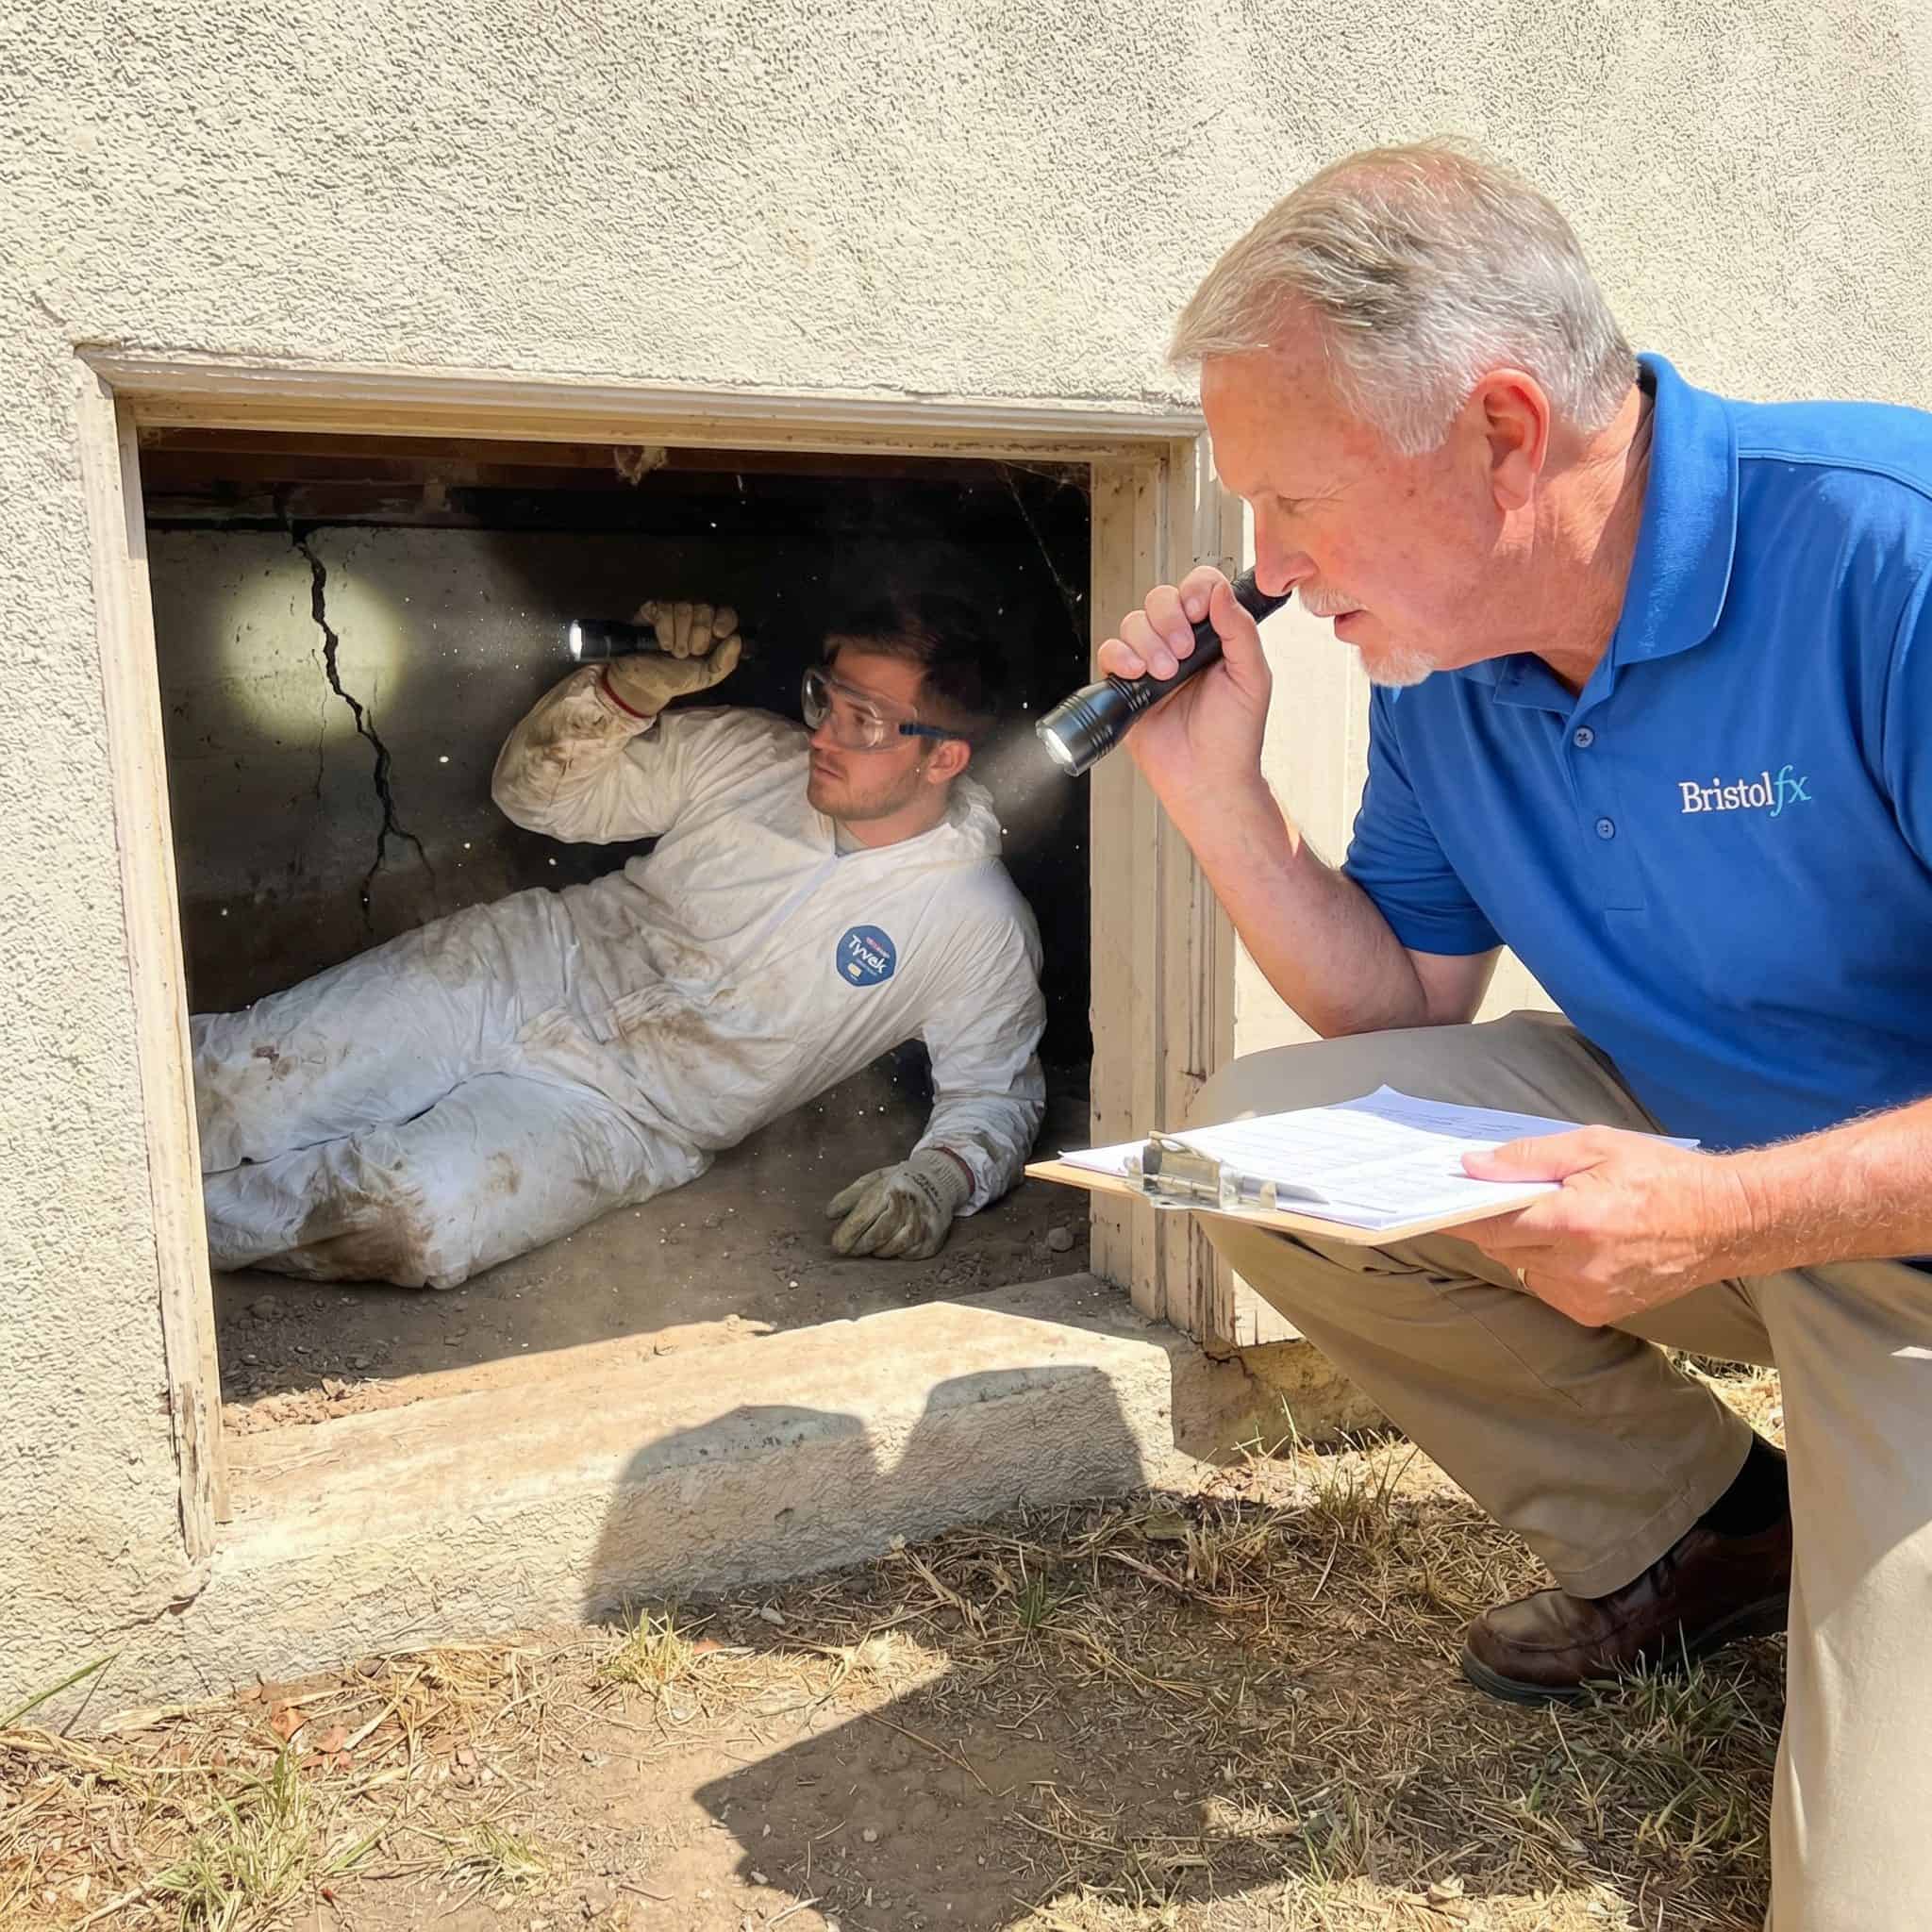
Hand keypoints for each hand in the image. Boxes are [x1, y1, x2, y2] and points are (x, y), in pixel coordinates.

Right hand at [601, 599, 741, 714]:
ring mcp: (673, 611)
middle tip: (689, 653)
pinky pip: (664, 608)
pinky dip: (664, 630)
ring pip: (684, 608)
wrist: (646, 684)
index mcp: (711, 630)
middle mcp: (694, 617)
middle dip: (698, 636)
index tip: (718, 633)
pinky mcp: (652, 610)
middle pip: (705, 609)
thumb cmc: (677, 678)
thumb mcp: (707, 676)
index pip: (725, 613)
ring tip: (673, 652)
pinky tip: (661, 644)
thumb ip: (726, 662)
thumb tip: (736, 639)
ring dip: (680, 636)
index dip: (724, 620)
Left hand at [824, 1149, 970, 1259]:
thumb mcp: (872, 1180)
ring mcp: (923, 1223)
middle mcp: (909, 1205)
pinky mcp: (932, 1238)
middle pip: (877, 1235)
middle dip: (859, 1246)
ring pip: (893, 1248)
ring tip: (871, 1245)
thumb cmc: (898, 1182)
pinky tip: (891, 1244)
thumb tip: (829, 1214)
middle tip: (850, 1249)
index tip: (837, 1244)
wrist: (939, 1180)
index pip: (863, 1217)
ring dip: (878, 1250)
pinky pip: (909, 1254)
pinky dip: (897, 1253)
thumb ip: (849, 1197)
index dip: (847, 1234)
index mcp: (890, 1189)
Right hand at [1096, 567, 1272, 804]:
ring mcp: (1152, 663)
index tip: (1199, 610)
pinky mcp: (1127, 685)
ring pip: (1134, 623)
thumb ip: (1240, 630)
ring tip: (1165, 674)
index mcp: (1215, 637)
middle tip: (1183, 651)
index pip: (1199, 588)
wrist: (1207, 778)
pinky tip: (1138, 674)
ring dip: (1148, 643)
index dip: (1194, 590)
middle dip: (1169, 620)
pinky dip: (1120, 657)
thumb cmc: (1234, 736)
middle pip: (1160, 599)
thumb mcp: (1252, 677)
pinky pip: (1111, 652)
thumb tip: (1222, 592)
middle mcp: (1182, 645)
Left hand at [1458, 1127, 1746, 1326]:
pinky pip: (1547, 1287)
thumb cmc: (1659, 1175)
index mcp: (1573, 1222)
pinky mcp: (1597, 1312)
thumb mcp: (1593, 1146)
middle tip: (1505, 1194)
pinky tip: (1579, 1243)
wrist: (1724, 1222)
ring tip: (1560, 1216)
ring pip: (1521, 1268)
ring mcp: (1586, 1296)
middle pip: (1500, 1247)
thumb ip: (1528, 1158)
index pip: (1489, 1225)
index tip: (1432, 1202)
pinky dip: (1548, 1265)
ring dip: (1524, 1244)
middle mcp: (1575, 1267)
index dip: (1458, 1214)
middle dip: (1495, 1221)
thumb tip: (1473, 1167)